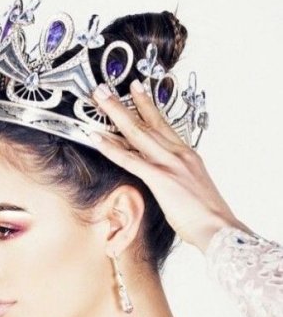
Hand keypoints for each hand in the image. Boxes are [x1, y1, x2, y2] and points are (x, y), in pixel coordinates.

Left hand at [89, 81, 252, 252]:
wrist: (219, 228)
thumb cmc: (207, 214)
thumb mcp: (193, 188)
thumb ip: (178, 177)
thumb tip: (167, 179)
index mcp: (187, 154)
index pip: (162, 125)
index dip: (146, 107)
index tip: (136, 92)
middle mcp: (178, 153)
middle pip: (147, 121)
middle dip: (125, 103)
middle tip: (107, 88)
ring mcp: (169, 163)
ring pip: (137, 132)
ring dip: (115, 113)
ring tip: (99, 98)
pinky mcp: (160, 178)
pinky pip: (130, 159)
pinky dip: (111, 147)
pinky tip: (97, 137)